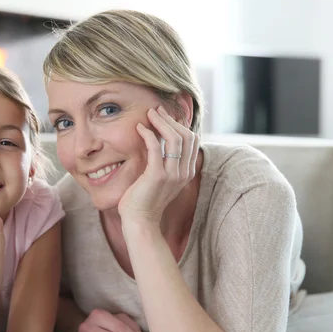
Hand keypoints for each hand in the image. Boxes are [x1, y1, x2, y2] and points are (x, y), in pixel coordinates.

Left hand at [118, 106, 199, 223]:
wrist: (140, 221)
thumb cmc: (145, 199)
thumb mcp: (161, 177)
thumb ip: (165, 161)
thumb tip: (160, 139)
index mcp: (187, 172)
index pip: (192, 140)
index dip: (180, 124)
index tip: (166, 115)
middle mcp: (184, 172)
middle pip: (186, 136)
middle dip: (171, 119)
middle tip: (156, 110)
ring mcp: (172, 175)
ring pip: (174, 139)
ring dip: (161, 122)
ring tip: (149, 114)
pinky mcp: (157, 176)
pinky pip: (156, 148)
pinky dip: (148, 134)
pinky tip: (139, 128)